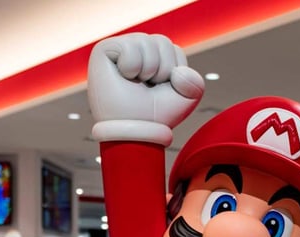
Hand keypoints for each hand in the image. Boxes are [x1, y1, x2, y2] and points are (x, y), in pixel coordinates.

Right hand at [87, 33, 204, 144]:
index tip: (161, 90)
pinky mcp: (104, 49)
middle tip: (147, 88)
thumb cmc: (156, 116)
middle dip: (162, 70)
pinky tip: (123, 76)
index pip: (174, 49)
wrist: (135, 131)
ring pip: (146, 42)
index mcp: (155, 56)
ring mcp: (120, 47)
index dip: (173, 73)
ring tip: (134, 83)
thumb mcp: (186, 99)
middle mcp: (137, 48)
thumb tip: (178, 72)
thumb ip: (195, 82)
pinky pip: (129, 46)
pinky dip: (131, 66)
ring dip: (147, 70)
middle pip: (162, 41)